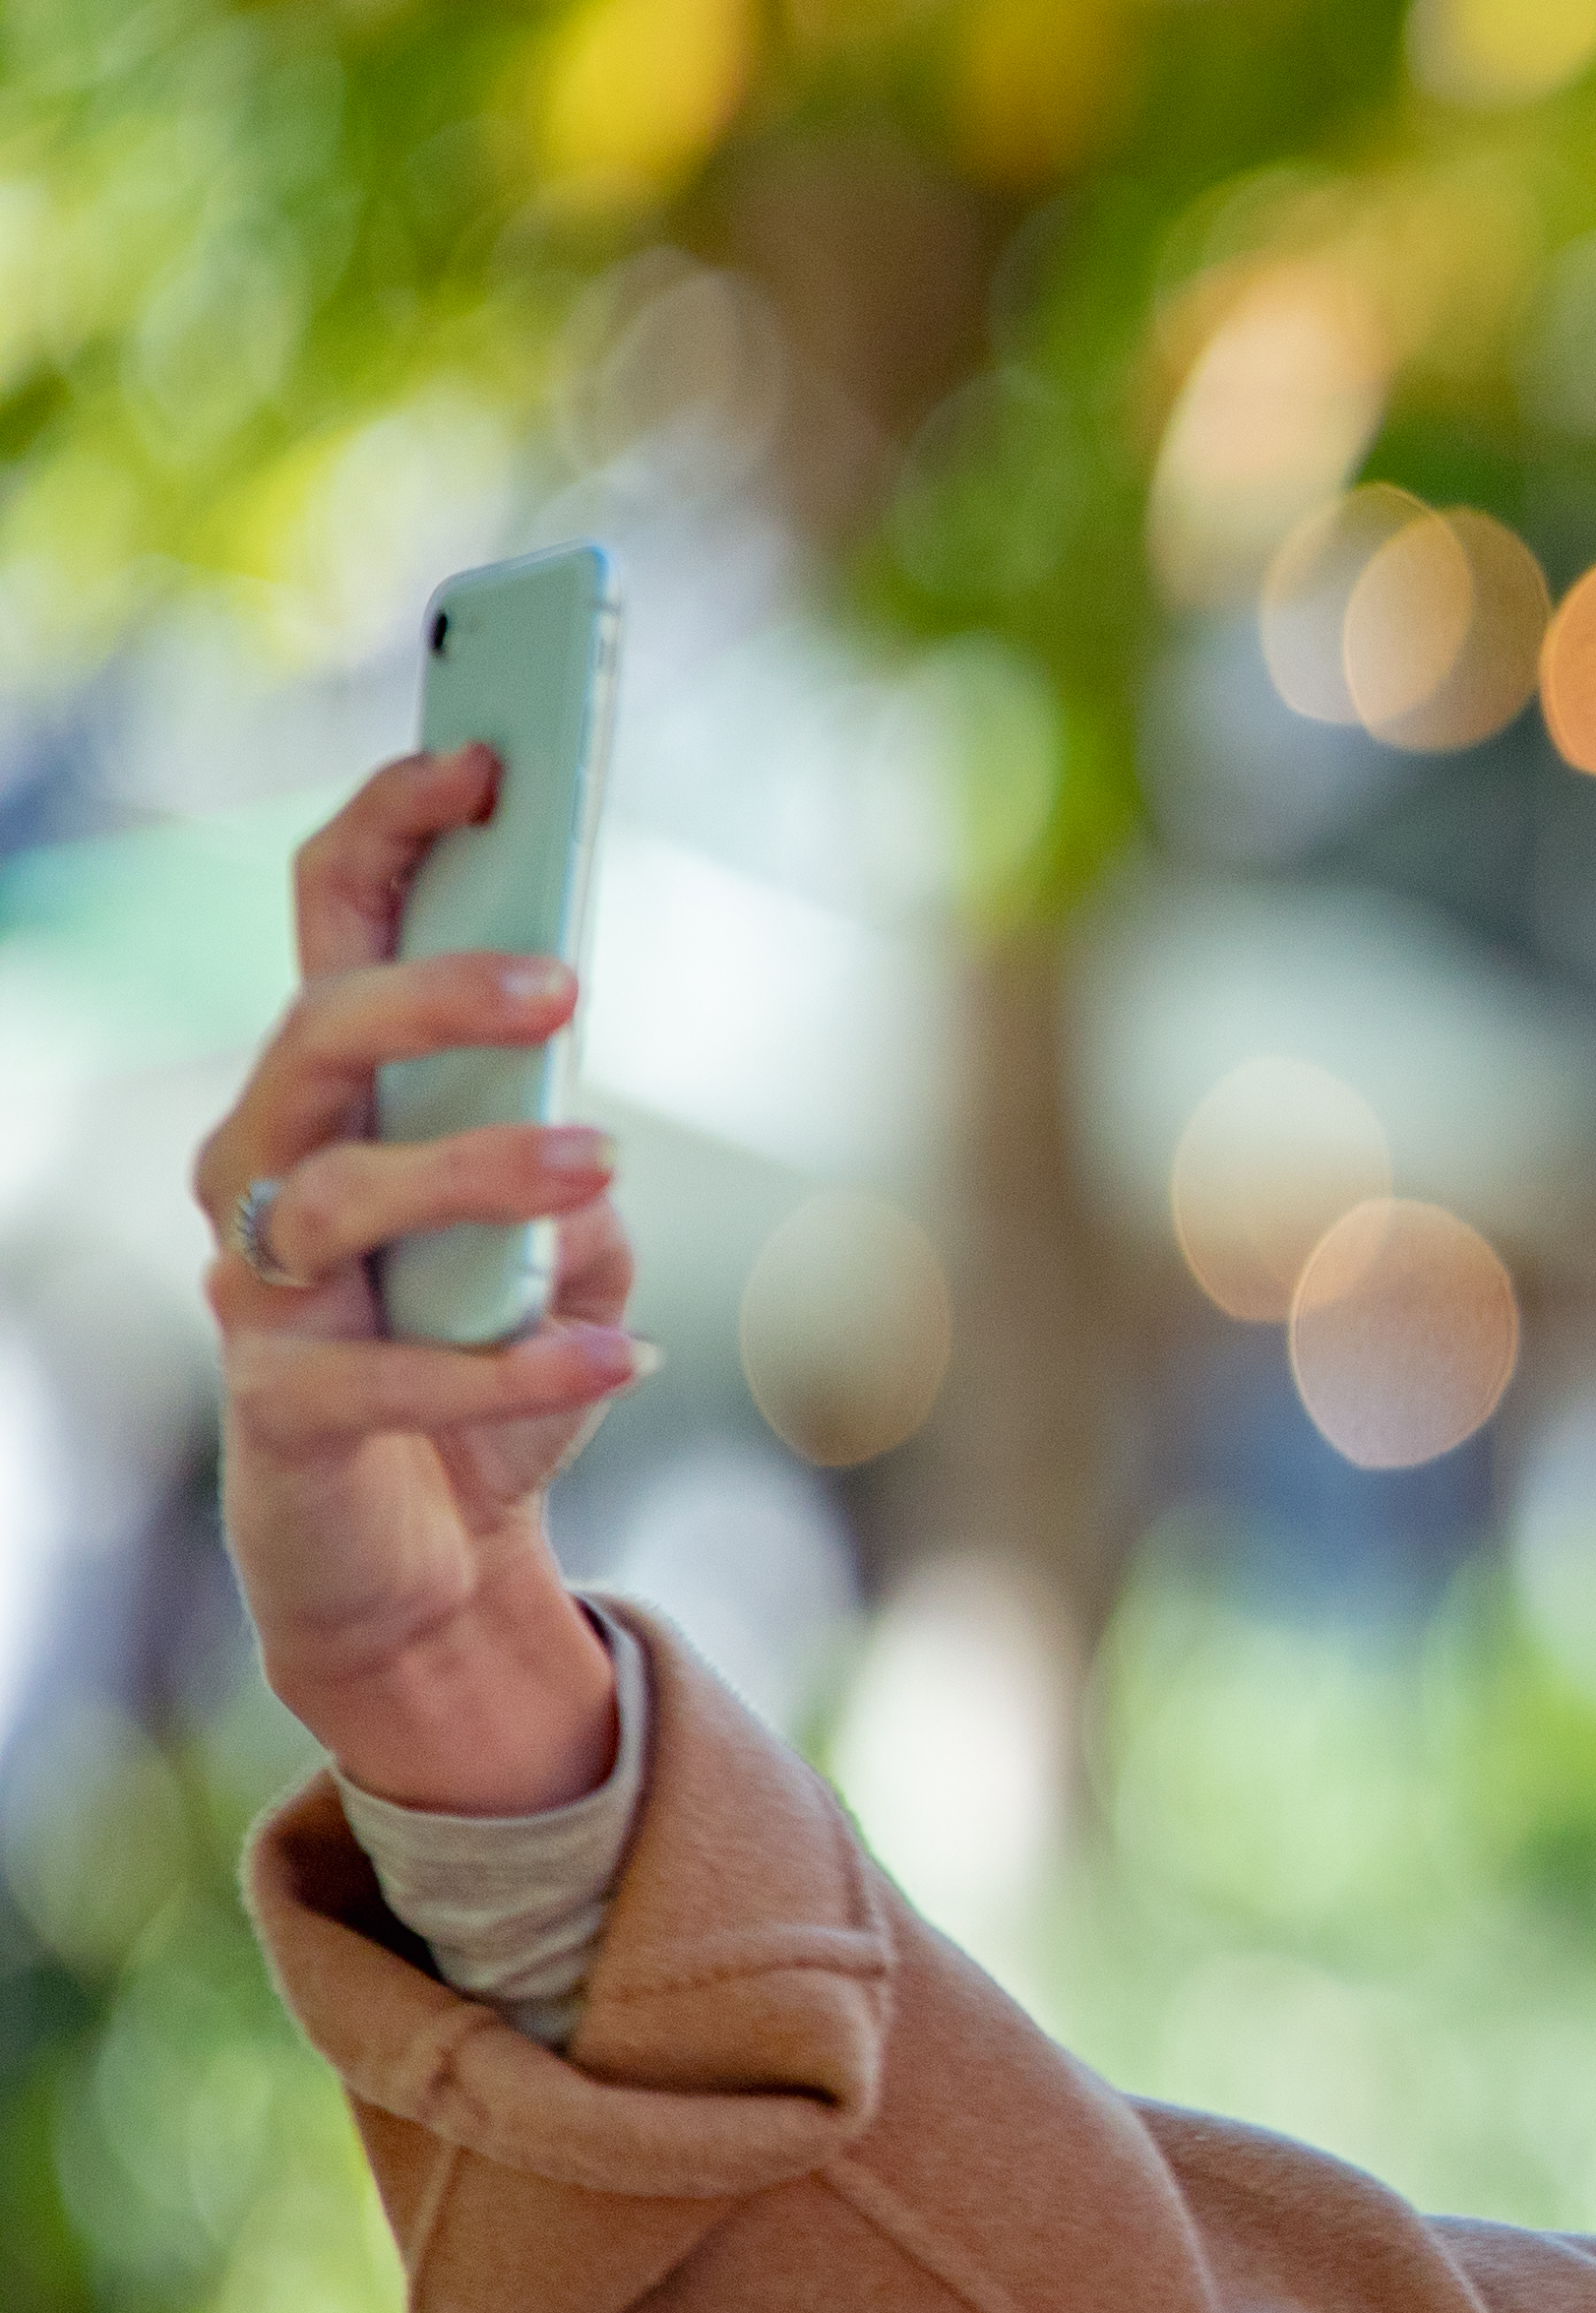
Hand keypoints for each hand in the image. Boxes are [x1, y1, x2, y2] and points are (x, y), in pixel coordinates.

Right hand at [194, 749, 642, 1814]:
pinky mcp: (285, 1407)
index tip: (487, 760)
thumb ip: (576, 1186)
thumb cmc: (484, 1359)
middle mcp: (268, 1166)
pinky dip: (514, 1365)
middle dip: (428, 996)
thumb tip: (584, 1147)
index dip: (393, 827)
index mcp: (338, 1093)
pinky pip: (392, 1372)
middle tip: (559, 983)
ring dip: (475, 1168)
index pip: (336, 922)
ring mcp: (259, 1287)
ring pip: (339, 1194)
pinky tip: (620, 1357)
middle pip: (314, 1036)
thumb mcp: (565, 1257)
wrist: (421, 1552)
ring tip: (599, 1164)